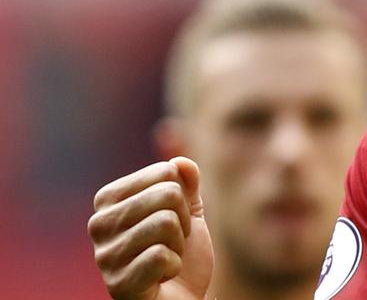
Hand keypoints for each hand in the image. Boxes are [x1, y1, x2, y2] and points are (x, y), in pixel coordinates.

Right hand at [88, 157, 213, 299]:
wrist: (180, 296)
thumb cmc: (178, 251)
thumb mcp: (186, 211)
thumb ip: (185, 183)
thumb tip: (181, 162)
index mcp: (109, 199)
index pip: (165, 172)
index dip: (182, 196)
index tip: (173, 219)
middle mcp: (98, 224)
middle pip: (167, 194)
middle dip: (183, 220)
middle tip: (173, 241)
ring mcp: (104, 255)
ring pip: (165, 223)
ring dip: (178, 244)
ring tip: (166, 257)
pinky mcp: (117, 283)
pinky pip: (161, 256)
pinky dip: (173, 266)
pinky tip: (161, 277)